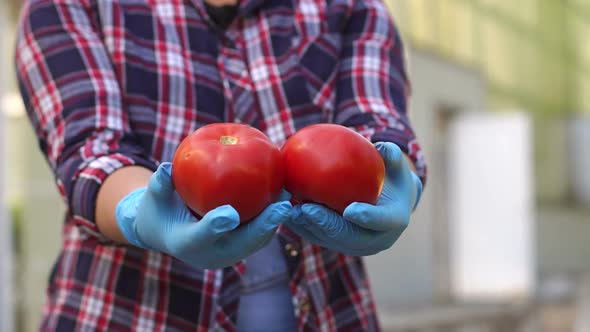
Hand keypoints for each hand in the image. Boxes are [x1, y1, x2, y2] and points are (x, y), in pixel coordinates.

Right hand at [115, 162, 291, 268]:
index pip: (202, 236)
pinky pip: (259, 234)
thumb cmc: (159, 210)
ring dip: (276, 222)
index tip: (230, 214)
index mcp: (186, 244)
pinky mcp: (239, 248)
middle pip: (242, 243)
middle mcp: (211, 254)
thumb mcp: (153, 198)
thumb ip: (160, 184)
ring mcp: (227, 254)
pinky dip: (272, 217)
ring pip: (257, 241)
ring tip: (291, 197)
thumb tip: (167, 168)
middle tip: (284, 206)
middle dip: (265, 226)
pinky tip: (284, 193)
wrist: (166, 234)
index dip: (215, 225)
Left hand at [285, 142, 421, 255]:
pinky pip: (319, 238)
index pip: (381, 221)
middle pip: (349, 237)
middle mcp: (376, 240)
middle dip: (326, 225)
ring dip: (308, 228)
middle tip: (306, 209)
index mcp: (394, 220)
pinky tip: (285, 212)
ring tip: (290, 212)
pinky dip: (302, 227)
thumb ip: (391, 154)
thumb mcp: (396, 165)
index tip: (350, 209)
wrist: (390, 203)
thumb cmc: (392, 177)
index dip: (367, 217)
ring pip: (330, 241)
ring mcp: (356, 246)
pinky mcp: (339, 245)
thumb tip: (379, 144)